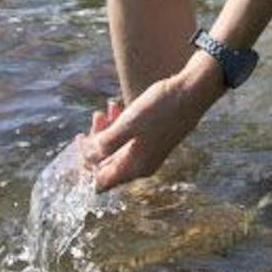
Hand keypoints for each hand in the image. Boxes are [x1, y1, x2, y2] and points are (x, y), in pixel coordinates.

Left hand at [84, 63, 223, 190]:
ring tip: (106, 108)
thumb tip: (87, 157)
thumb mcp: (129, 124)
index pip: (100, 181)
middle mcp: (141, 164)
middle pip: (106, 163)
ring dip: (107, 130)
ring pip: (116, 148)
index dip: (85, 166)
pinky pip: (128, 138)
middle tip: (96, 117)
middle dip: (95, 142)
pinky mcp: (152, 138)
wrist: (193, 90)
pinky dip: (119, 125)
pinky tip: (117, 106)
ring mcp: (148, 152)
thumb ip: (105, 143)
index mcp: (135, 167)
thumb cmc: (161, 108)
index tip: (79, 142)